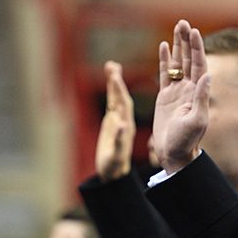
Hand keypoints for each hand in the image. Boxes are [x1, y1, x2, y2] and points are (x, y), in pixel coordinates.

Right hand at [96, 61, 135, 181]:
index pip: (123, 103)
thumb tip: (121, 124)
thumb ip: (118, 140)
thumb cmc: (114, 166)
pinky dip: (110, 91)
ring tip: (110, 66)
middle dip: (116, 81)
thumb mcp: (115, 154)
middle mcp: (124, 119)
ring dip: (114, 82)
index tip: (115, 75)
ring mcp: (118, 120)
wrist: (114, 172)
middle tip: (112, 65)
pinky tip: (110, 81)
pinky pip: (112, 103)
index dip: (119, 89)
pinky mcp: (112, 122)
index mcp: (127, 125)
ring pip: (116, 97)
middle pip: (120, 96)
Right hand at [151, 19, 210, 172]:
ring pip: (177, 63)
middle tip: (183, 22)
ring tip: (177, 27)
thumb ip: (202, 97)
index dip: (197, 48)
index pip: (199, 65)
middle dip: (187, 41)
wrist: (174, 153)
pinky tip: (165, 46)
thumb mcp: (197, 120)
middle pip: (189, 59)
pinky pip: (165, 74)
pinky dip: (165, 60)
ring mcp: (177, 91)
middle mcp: (190, 88)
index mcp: (199, 92)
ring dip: (178, 46)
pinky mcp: (165, 96)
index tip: (194, 32)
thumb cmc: (186, 140)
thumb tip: (207, 75)